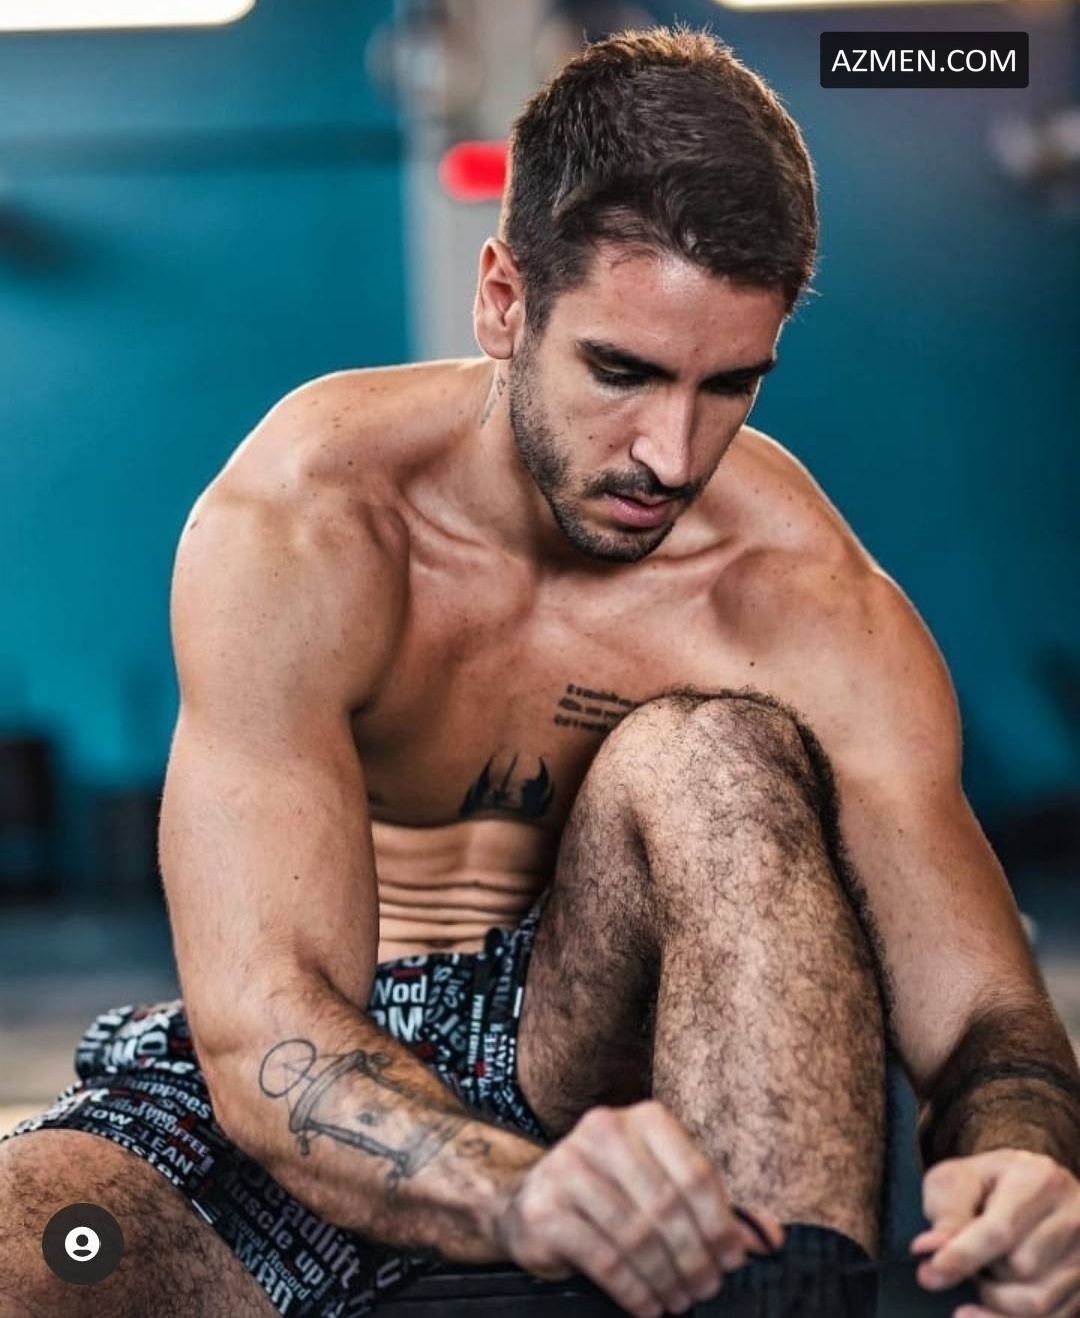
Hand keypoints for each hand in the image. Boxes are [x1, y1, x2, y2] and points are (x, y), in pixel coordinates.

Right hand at [493, 1100, 781, 1317]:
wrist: (530, 1202)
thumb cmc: (612, 1194)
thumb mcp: (662, 1187)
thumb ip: (714, 1209)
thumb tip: (772, 1240)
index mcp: (642, 1119)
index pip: (695, 1172)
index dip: (721, 1223)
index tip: (733, 1260)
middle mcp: (603, 1131)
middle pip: (667, 1205)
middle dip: (694, 1256)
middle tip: (707, 1289)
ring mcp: (568, 1167)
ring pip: (637, 1235)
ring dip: (667, 1278)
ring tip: (680, 1300)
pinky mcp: (546, 1209)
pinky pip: (604, 1259)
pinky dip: (634, 1290)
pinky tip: (649, 1306)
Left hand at [913, 1149, 1079, 1316]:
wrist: (1029, 1188)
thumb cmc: (988, 1183)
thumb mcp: (958, 1179)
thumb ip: (947, 1213)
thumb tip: (930, 1250)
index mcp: (1038, 1178)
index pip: (1001, 1229)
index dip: (963, 1256)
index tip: (930, 1274)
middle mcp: (1072, 1215)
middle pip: (1019, 1268)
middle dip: (981, 1273)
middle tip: (962, 1261)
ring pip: (1037, 1301)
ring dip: (996, 1300)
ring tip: (981, 1278)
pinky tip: (984, 1313)